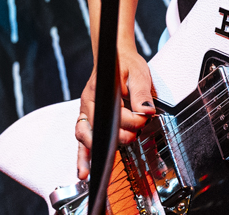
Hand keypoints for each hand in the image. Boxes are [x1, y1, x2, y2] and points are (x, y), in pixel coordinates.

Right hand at [75, 49, 156, 179]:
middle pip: (97, 129)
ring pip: (84, 137)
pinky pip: (82, 139)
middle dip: (117, 137)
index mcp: (99, 91)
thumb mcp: (138, 73)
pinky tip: (83, 171)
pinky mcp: (87, 119)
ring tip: (90, 172)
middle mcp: (88, 103)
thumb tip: (146, 112)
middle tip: (134, 136)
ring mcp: (85, 112)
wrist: (114, 56)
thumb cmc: (125, 64)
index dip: (131, 121)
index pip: (114, 114)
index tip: (144, 120)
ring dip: (89, 154)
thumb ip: (142, 93)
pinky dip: (82, 156)